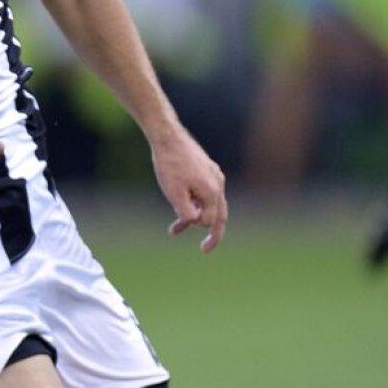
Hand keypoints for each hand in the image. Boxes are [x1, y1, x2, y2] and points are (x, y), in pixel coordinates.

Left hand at [152, 128, 227, 252]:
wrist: (167, 137)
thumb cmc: (170, 165)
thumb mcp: (174, 193)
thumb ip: (186, 212)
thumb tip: (196, 222)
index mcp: (212, 191)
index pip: (210, 221)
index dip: (197, 228)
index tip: (177, 228)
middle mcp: (218, 183)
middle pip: (219, 215)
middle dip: (210, 232)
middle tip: (205, 250)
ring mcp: (214, 175)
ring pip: (210, 203)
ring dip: (195, 215)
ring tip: (174, 229)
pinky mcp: (207, 169)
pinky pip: (205, 192)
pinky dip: (194, 202)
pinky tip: (180, 205)